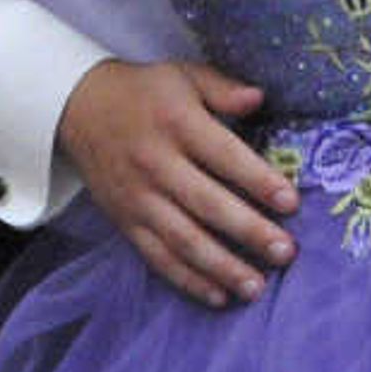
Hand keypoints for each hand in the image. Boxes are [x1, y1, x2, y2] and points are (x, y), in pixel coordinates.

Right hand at [57, 56, 297, 308]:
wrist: (79, 108)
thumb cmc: (144, 93)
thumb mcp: (183, 76)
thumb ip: (223, 88)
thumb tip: (260, 98)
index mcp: (176, 123)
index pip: (223, 155)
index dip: (257, 180)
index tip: (291, 203)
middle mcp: (156, 163)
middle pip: (206, 204)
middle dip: (248, 231)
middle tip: (285, 252)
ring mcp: (139, 198)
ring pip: (183, 239)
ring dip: (221, 267)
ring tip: (256, 287)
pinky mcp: (126, 222)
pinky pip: (158, 257)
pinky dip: (187, 279)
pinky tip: (219, 295)